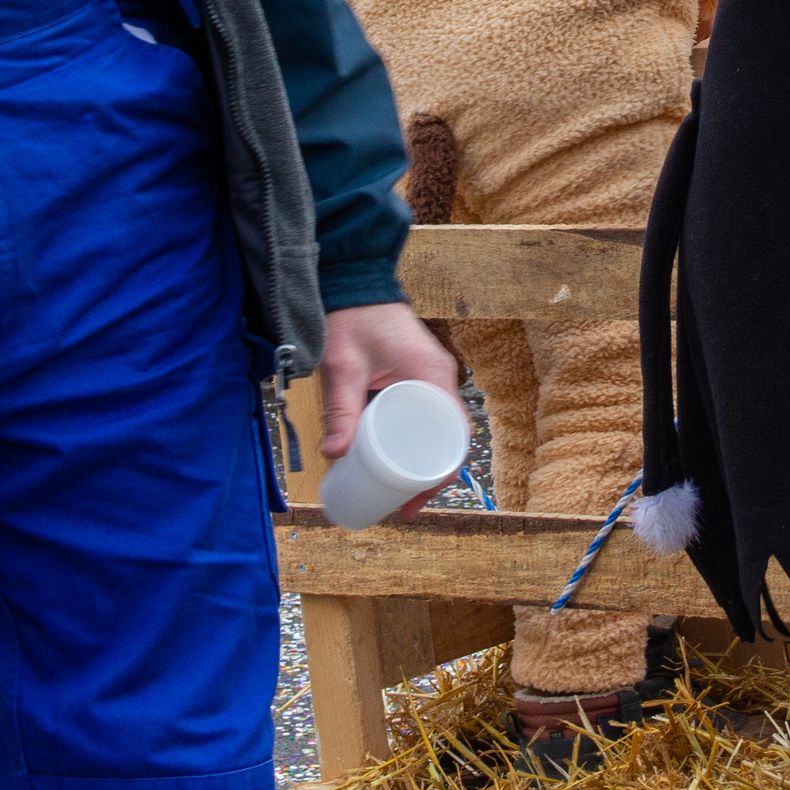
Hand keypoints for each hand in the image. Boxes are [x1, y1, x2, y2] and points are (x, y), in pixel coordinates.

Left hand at [320, 301, 464, 515]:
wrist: (353, 282)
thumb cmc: (353, 318)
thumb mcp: (344, 366)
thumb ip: (341, 407)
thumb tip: (334, 455)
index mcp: (432, 376)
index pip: (455, 435)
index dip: (441, 473)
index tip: (417, 499)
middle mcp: (440, 378)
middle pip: (449, 441)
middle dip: (431, 478)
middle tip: (403, 507)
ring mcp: (431, 377)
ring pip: (438, 432)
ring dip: (424, 463)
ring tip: (398, 494)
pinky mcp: (418, 378)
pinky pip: (428, 419)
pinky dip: (418, 445)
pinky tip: (397, 464)